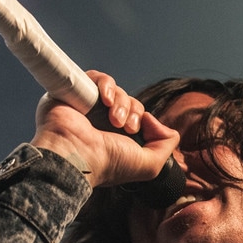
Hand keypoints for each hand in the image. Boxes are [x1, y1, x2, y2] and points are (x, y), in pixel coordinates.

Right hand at [29, 71, 179, 188]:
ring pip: (117, 91)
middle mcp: (102, 123)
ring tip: (114, 118)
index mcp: (118, 139)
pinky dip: (107, 85)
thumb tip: (156, 122)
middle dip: (133, 112)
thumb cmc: (108, 163)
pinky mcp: (76, 93)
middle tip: (126, 127)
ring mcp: (89, 108)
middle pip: (130, 103)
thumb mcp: (150, 165)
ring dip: (122, 102)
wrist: (76, 154)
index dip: (143, 120)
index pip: (138, 118)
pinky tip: (106, 100)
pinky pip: (97, 78)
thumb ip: (166, 145)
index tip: (137, 130)